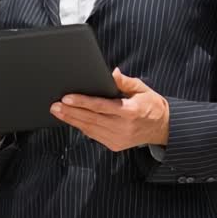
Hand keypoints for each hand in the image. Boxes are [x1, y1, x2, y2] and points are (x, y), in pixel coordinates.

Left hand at [51, 69, 169, 151]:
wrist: (162, 128)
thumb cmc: (151, 105)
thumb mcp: (142, 88)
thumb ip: (125, 81)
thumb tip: (112, 72)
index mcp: (130, 111)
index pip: (101, 106)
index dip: (82, 102)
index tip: (66, 98)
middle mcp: (123, 127)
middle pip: (91, 119)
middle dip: (70, 112)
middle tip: (54, 105)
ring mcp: (118, 138)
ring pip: (90, 129)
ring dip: (72, 120)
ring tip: (57, 112)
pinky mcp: (115, 145)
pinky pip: (94, 136)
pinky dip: (82, 127)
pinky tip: (71, 120)